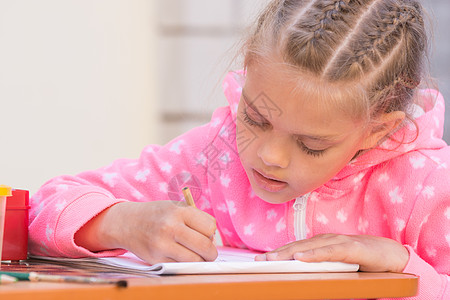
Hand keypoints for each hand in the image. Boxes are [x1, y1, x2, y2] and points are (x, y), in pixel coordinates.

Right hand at [75, 201, 217, 263]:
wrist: (127, 223)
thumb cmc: (157, 215)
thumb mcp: (175, 207)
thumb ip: (195, 219)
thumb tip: (213, 239)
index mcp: (178, 211)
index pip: (210, 227)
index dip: (211, 233)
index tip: (206, 234)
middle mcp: (171, 227)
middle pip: (205, 246)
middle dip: (211, 252)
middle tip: (208, 252)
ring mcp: (162, 245)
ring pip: (195, 260)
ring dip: (199, 259)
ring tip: (194, 254)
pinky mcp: (156, 259)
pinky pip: (181, 266)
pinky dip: (184, 264)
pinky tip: (180, 256)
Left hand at [255, 234, 409, 271]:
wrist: (391, 255)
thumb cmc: (363, 260)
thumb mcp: (337, 265)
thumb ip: (321, 267)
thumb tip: (300, 273)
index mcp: (322, 243)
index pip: (296, 247)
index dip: (279, 252)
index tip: (261, 259)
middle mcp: (327, 239)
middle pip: (298, 246)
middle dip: (278, 253)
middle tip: (260, 260)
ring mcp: (339, 241)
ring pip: (310, 247)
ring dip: (290, 253)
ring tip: (274, 259)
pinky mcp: (351, 247)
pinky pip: (329, 251)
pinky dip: (314, 254)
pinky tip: (302, 258)